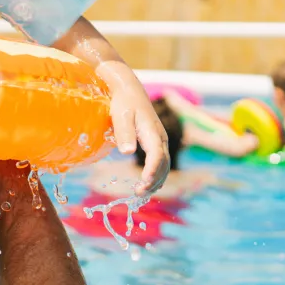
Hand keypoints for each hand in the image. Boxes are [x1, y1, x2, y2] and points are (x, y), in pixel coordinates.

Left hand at [108, 81, 169, 195]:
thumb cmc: (123, 103)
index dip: (152, 170)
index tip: (144, 182)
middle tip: (138, 193)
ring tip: (140, 193)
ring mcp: (160, 141)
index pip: (157, 155)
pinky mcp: (156, 143)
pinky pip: (160, 163)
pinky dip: (156, 176)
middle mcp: (161, 138)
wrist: (129, 91)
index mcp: (153, 132)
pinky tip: (147, 186)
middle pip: (163, 164)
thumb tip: (127, 152)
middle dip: (153, 180)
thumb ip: (124, 133)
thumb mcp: (121, 116)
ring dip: (155, 181)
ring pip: (164, 166)